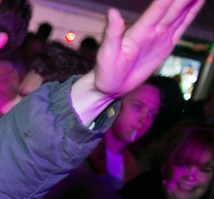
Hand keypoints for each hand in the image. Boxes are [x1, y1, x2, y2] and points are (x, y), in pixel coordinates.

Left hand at [71, 0, 202, 122]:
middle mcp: (151, 30)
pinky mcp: (166, 44)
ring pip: (179, 15)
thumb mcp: (106, 53)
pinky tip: (196, 4)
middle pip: (172, 8)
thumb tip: (111, 12)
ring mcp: (159, 36)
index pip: (157, 9)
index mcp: (138, 31)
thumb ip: (111, 33)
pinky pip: (180, 27)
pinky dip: (189, 15)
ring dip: (189, 2)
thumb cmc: (105, 71)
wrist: (111, 86)